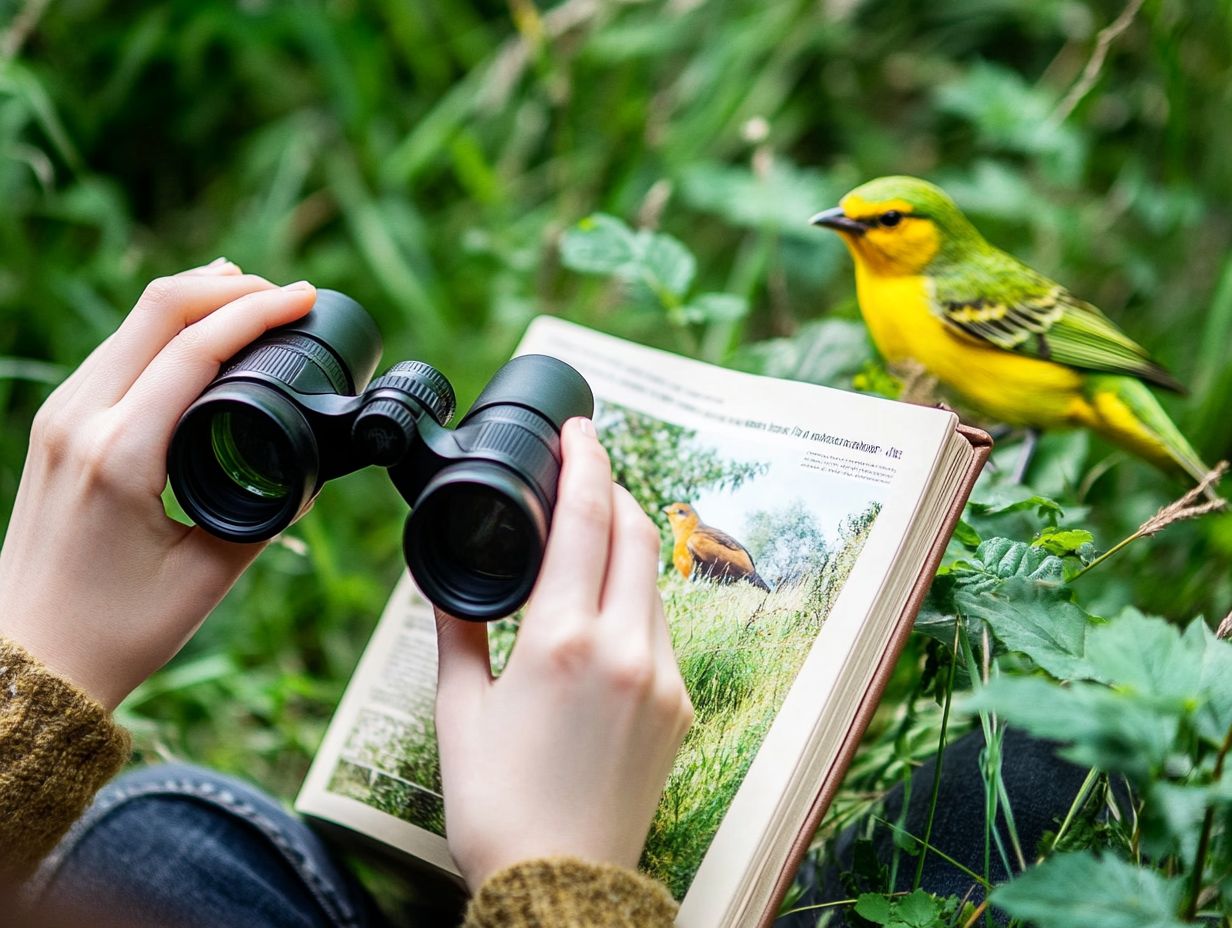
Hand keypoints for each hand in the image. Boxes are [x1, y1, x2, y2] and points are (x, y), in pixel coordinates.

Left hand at [0, 261, 317, 709]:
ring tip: (255, 301)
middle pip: (157, 307)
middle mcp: (80, 421)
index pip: (195, 348)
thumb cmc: (116, 628)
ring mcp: (60, 417)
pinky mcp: (57, 424)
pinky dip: (166, 327)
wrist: (31, 657)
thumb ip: (270, 509)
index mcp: (120, 455)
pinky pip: (117, 349)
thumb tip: (310, 469)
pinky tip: (200, 332)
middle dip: (230, 286)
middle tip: (286, 293)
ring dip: (197, 299)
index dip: (259, 311)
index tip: (306, 299)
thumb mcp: (211, 572)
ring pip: (133, 319)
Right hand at [433, 417, 693, 887]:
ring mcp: (662, 676)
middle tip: (584, 466)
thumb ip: (456, 631)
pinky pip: (662, 626)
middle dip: (613, 487)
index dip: (585, 460)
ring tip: (592, 528)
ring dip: (628, 540)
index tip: (578, 429)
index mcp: (563, 640)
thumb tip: (446, 583)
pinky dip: (637, 595)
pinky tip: (608, 601)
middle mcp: (626, 648)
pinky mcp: (679, 705)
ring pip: (654, 577)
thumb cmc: (497, 804)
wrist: (563, 885)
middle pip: (636, 531)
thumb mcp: (459, 710)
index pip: (586, 519)